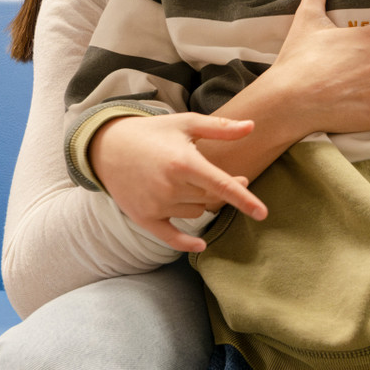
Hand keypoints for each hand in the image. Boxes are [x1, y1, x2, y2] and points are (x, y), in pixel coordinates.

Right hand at [89, 113, 264, 251]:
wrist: (107, 147)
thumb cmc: (152, 133)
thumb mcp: (185, 124)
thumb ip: (220, 128)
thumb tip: (252, 126)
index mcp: (183, 162)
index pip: (220, 185)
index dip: (244, 199)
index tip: (262, 213)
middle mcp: (170, 187)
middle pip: (211, 198)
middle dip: (223, 190)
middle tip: (229, 178)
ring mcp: (156, 205)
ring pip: (196, 212)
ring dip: (199, 201)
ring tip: (187, 182)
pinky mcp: (144, 218)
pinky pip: (172, 237)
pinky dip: (187, 241)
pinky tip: (201, 244)